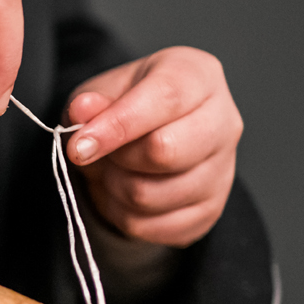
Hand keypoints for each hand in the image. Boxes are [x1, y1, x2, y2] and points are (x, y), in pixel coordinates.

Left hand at [64, 46, 241, 247]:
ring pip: (151, 195)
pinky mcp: (211, 209)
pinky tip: (125, 191)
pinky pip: (153, 227)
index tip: (79, 145)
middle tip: (102, 151)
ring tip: (114, 169)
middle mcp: (223, 121)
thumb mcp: (102, 92)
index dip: (117, 125)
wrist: (148, 137)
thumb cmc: (128, 106)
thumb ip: (91, 102)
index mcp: (198, 76)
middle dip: (118, 158)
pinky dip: (124, 214)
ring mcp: (223, 169)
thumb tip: (82, 110)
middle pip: (165, 151)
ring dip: (115, 188)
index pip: (165, 99)